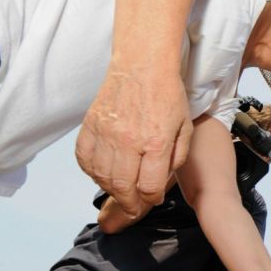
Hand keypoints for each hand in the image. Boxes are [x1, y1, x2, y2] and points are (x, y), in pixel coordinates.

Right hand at [76, 68, 191, 219]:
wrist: (143, 65)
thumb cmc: (167, 95)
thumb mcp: (185, 128)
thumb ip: (176, 158)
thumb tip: (161, 182)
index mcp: (156, 142)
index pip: (149, 187)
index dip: (151, 200)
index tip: (151, 199)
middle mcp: (129, 140)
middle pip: (122, 188)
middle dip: (129, 204)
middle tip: (133, 206)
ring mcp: (106, 133)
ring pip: (101, 177)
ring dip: (111, 189)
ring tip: (120, 189)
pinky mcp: (91, 125)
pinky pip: (84, 159)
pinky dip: (91, 171)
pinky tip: (102, 171)